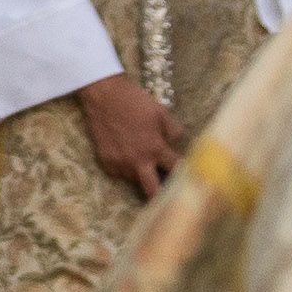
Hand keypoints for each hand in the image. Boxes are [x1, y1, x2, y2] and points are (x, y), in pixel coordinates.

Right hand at [78, 72, 183, 197]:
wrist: (103, 94)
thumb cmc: (134, 101)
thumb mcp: (161, 112)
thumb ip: (174, 131)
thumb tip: (177, 145)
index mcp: (155, 148)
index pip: (176, 171)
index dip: (185, 175)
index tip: (189, 180)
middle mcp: (138, 160)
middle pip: (153, 191)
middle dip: (162, 196)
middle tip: (167, 196)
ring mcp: (119, 162)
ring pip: (134, 180)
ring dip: (141, 174)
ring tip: (141, 160)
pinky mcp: (105, 161)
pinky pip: (118, 172)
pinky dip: (124, 168)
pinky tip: (125, 154)